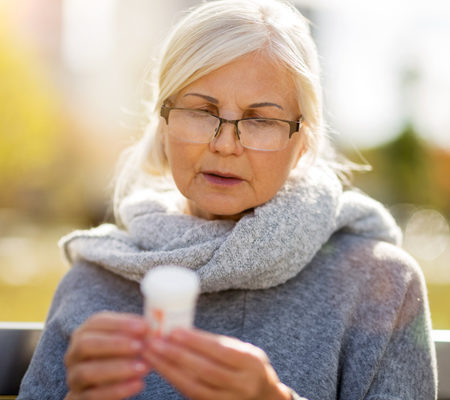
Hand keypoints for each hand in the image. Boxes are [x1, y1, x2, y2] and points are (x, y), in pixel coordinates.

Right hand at [64, 312, 150, 399]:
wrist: (108, 386)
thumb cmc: (121, 356)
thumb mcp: (126, 340)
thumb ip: (136, 332)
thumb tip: (153, 327)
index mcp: (84, 332)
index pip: (97, 322)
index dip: (120, 323)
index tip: (144, 327)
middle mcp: (73, 354)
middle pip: (86, 344)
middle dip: (115, 344)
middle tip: (141, 346)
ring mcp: (73, 377)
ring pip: (87, 372)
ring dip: (117, 368)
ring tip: (143, 368)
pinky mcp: (78, 398)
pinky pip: (93, 396)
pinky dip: (117, 390)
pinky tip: (138, 384)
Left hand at [144, 328, 291, 399]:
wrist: (262, 398)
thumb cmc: (247, 367)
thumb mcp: (241, 349)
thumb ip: (216, 342)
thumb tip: (182, 329)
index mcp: (251, 363)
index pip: (220, 351)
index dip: (196, 342)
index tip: (174, 331)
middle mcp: (242, 385)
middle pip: (204, 370)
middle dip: (176, 355)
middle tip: (154, 342)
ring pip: (194, 386)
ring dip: (168, 370)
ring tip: (150, 354)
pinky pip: (191, 395)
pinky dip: (174, 380)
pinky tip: (161, 368)